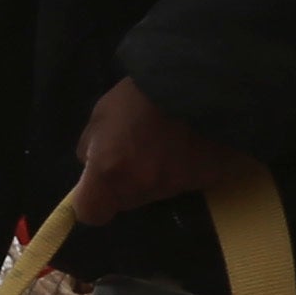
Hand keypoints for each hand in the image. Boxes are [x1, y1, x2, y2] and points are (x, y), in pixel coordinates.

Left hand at [66, 73, 252, 227]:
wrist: (198, 81)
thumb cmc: (140, 95)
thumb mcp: (101, 116)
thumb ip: (90, 148)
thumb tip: (92, 167)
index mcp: (109, 172)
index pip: (92, 213)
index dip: (93, 202)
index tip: (97, 187)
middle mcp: (140, 186)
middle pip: (125, 202)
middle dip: (125, 184)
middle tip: (135, 153)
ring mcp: (174, 186)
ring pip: (156, 192)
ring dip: (156, 176)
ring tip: (165, 142)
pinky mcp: (205, 180)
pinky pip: (186, 182)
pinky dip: (184, 169)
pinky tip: (188, 144)